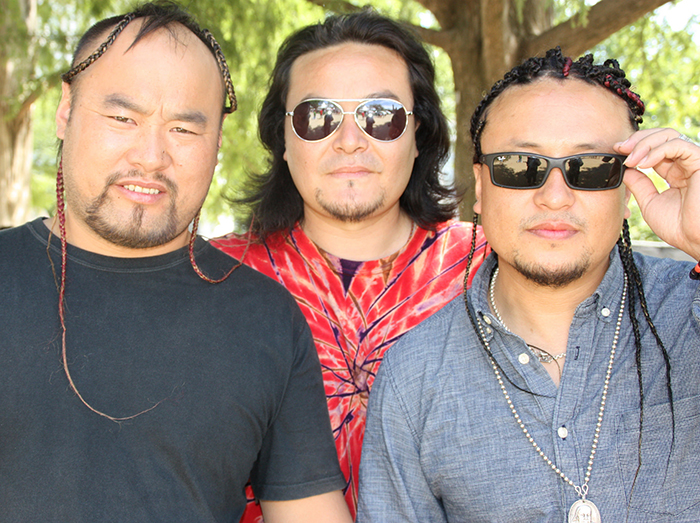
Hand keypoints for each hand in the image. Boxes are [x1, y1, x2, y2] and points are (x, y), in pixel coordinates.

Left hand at [614, 128, 699, 259]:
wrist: (695, 240)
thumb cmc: (678, 226)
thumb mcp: (650, 202)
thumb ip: (639, 184)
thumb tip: (625, 169)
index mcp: (674, 172)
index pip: (654, 148)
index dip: (635, 146)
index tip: (617, 151)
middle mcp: (684, 164)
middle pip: (661, 136)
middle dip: (638, 140)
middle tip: (621, 148)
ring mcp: (693, 162)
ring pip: (669, 136)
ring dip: (645, 143)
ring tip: (631, 158)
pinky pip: (678, 145)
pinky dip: (657, 150)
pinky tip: (643, 162)